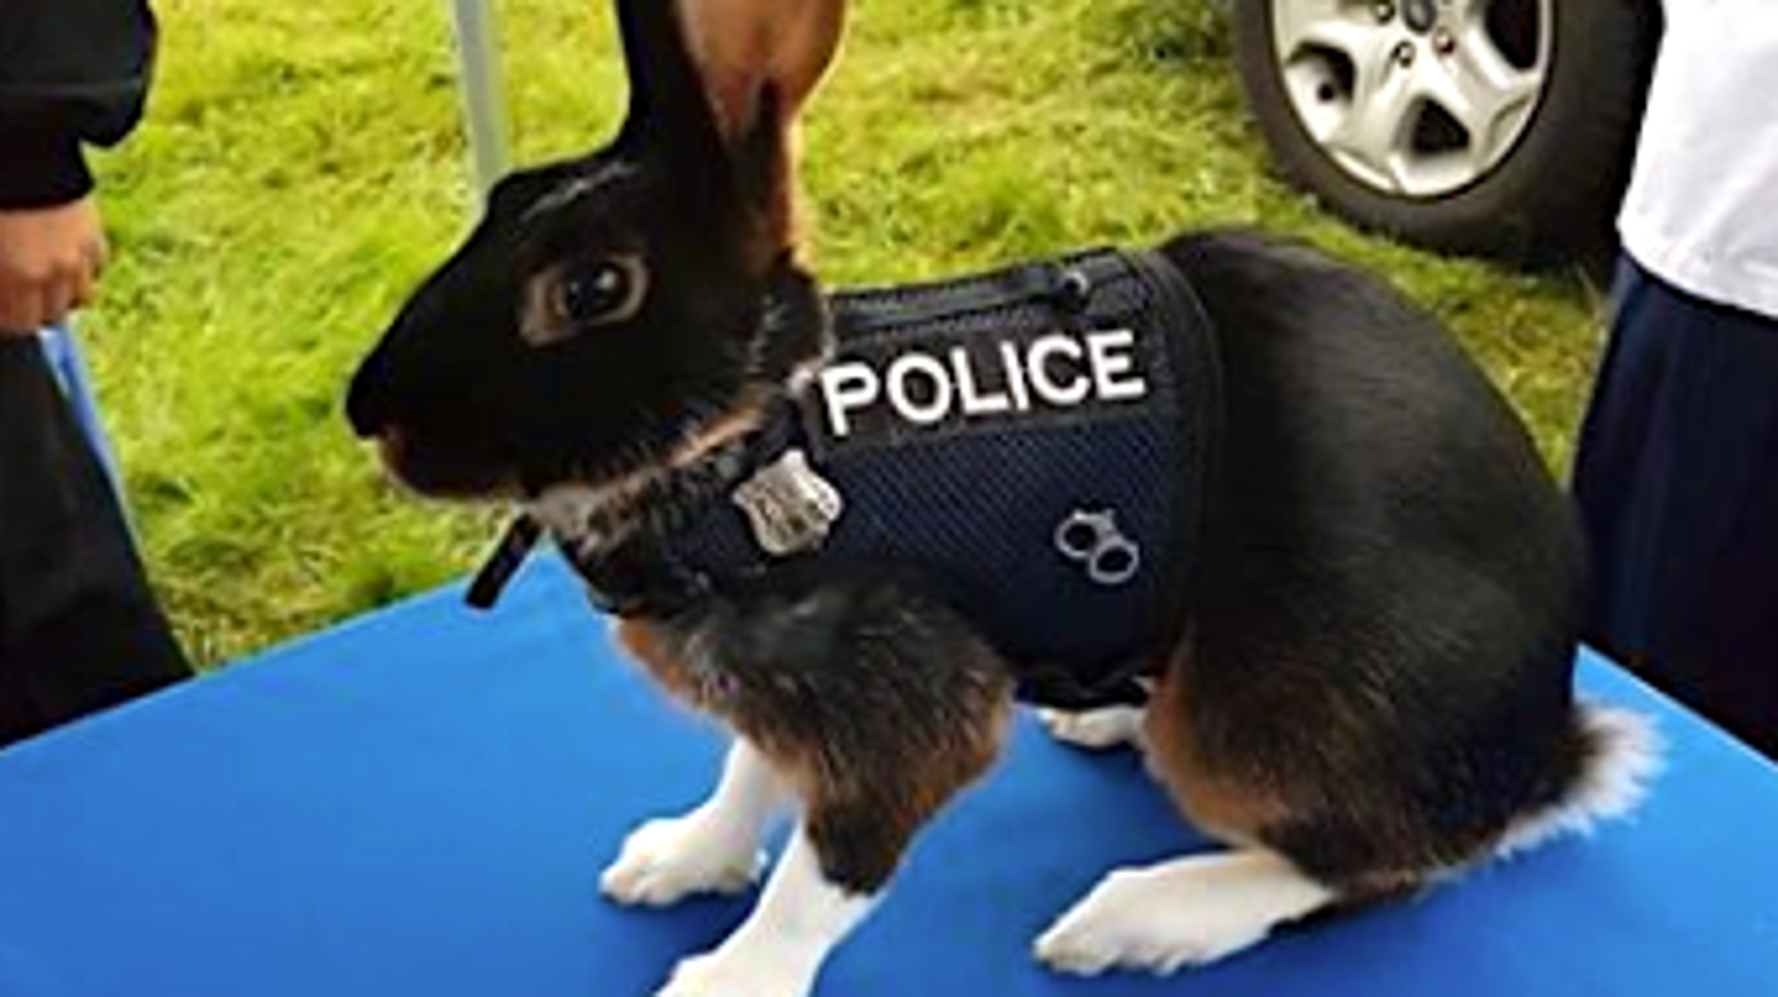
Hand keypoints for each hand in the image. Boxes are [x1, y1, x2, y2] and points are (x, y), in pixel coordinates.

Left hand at [0, 198, 108, 335]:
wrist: (21, 144)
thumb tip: (3, 290)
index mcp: (16, 277)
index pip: (19, 325)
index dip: (8, 318)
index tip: (2, 306)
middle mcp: (53, 272)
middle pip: (52, 317)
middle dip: (33, 310)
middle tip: (15, 295)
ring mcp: (79, 253)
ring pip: (82, 296)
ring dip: (62, 293)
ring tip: (43, 279)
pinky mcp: (95, 234)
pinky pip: (97, 266)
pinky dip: (82, 267)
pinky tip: (63, 255)